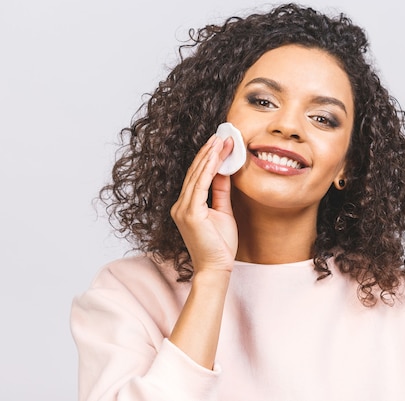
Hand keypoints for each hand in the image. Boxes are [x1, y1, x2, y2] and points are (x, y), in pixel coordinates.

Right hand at [171, 134, 236, 274]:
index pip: (196, 177)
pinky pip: (200, 185)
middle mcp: (180, 206)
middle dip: (209, 152)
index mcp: (186, 206)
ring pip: (197, 176)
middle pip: (195, 172)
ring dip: (210, 156)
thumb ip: (221, 192)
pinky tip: (217, 156)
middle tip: (221, 135)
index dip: (207, 158)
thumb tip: (224, 171)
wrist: (216, 269)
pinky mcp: (190, 213)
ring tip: (221, 141)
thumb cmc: (219, 246)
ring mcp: (183, 209)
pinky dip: (209, 169)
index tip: (220, 143)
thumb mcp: (223, 212)